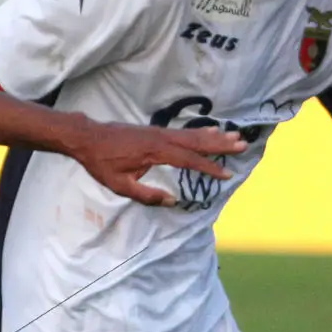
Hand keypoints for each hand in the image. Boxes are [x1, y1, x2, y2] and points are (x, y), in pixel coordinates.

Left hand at [66, 119, 245, 206]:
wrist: (87, 137)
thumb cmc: (102, 163)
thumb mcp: (120, 185)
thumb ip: (147, 195)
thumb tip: (172, 201)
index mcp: (155, 152)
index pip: (188, 160)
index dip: (208, 168)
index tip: (226, 174)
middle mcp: (161, 138)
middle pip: (197, 142)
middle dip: (221, 144)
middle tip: (243, 144)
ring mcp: (159, 132)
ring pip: (192, 134)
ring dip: (214, 136)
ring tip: (235, 137)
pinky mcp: (155, 131)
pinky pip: (183, 131)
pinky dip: (199, 132)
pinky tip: (210, 131)